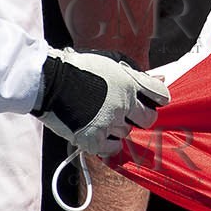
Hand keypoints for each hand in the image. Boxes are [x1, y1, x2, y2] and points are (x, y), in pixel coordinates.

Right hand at [34, 48, 169, 157]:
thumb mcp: (111, 62)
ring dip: (117, 127)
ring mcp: (109, 122)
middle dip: (140, 117)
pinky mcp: (93, 138)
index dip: (156, 99)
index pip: (160, 96)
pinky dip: (107, 143)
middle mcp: (124, 104)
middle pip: (148, 119)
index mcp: (130, 83)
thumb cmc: (78, 68)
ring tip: (99, 116)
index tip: (148, 101)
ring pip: (126, 133)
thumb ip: (136, 73)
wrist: (49, 80)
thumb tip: (161, 78)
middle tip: (125, 113)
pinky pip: (112, 148)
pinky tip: (97, 132)